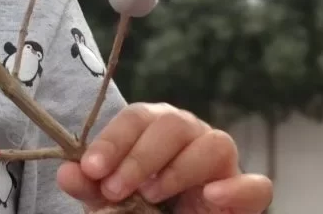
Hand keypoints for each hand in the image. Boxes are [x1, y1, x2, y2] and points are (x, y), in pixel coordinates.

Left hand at [57, 103, 272, 212]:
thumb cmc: (139, 204)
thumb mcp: (109, 198)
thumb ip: (90, 185)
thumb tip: (65, 172)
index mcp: (154, 126)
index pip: (136, 117)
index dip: (112, 140)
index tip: (92, 169)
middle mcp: (189, 134)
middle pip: (171, 123)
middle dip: (139, 156)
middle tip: (115, 189)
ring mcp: (220, 161)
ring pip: (214, 142)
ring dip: (179, 168)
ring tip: (152, 195)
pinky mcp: (246, 191)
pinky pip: (257, 184)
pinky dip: (237, 189)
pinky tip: (210, 198)